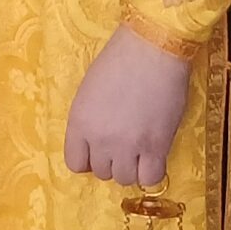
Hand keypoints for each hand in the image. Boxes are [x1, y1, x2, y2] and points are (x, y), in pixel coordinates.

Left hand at [65, 25, 193, 187]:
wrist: (151, 49)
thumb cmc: (119, 61)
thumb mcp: (89, 91)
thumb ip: (90, 120)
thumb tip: (98, 142)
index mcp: (78, 122)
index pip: (75, 163)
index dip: (88, 159)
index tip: (99, 151)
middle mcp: (99, 138)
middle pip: (101, 172)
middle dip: (111, 161)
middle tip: (123, 144)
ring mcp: (128, 146)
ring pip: (125, 179)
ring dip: (132, 167)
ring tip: (139, 149)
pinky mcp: (156, 147)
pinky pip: (150, 180)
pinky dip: (151, 172)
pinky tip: (153, 156)